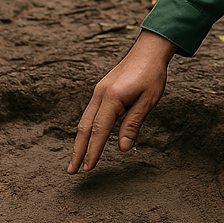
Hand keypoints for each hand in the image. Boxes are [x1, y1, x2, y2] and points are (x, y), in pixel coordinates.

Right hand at [66, 31, 176, 173]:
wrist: (149, 51)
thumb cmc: (152, 74)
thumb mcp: (148, 101)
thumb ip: (133, 124)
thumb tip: (122, 148)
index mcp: (112, 97)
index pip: (99, 130)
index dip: (93, 151)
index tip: (87, 169)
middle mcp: (100, 94)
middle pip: (84, 127)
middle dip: (77, 151)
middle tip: (72, 171)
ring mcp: (98, 91)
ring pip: (84, 120)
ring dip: (79, 141)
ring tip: (76, 159)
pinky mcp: (101, 90)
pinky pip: (90, 113)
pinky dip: (86, 129)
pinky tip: (87, 138)